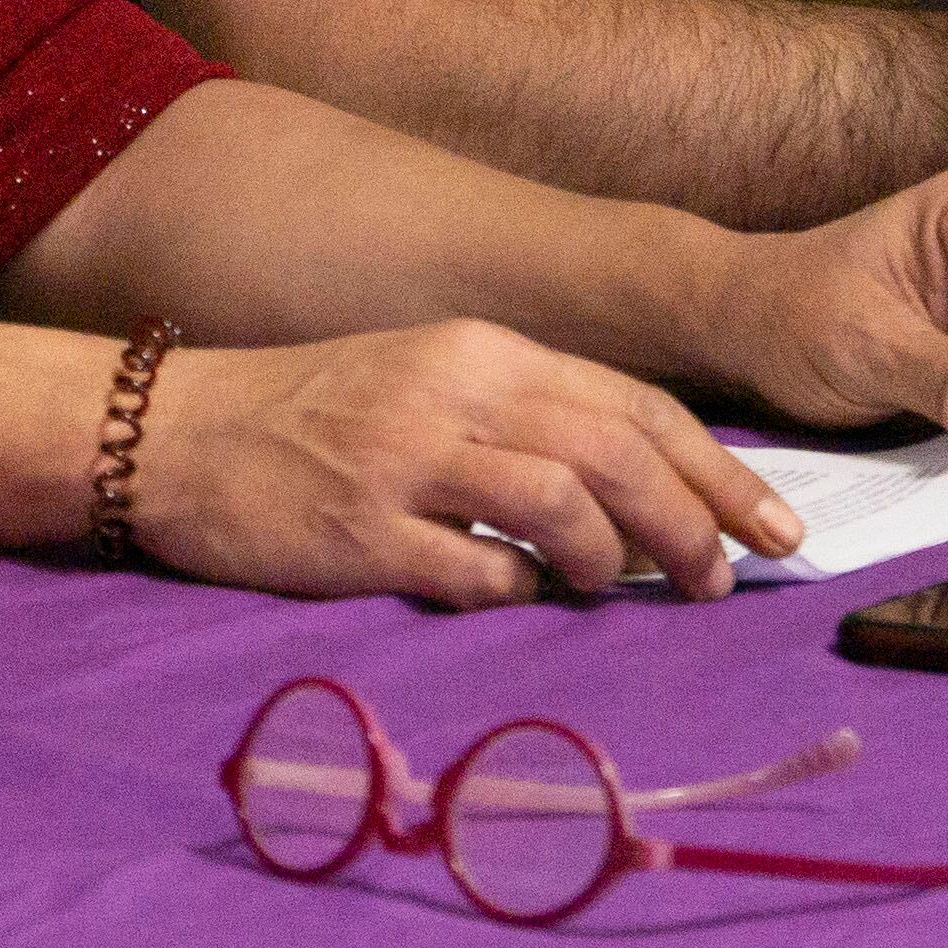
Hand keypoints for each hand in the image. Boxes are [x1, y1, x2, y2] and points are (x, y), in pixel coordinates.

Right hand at [126, 321, 805, 607]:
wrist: (173, 433)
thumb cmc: (309, 413)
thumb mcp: (425, 381)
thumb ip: (523, 420)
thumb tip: (639, 493)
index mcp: (480, 352)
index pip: (633, 406)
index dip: (718, 470)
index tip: (775, 526)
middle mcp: (452, 394)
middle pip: (616, 454)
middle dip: (694, 526)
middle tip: (722, 583)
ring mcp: (406, 462)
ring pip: (563, 505)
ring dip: (615, 561)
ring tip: (617, 589)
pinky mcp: (361, 531)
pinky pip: (477, 572)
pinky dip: (520, 592)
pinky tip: (518, 595)